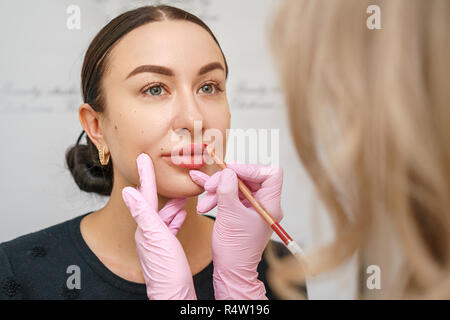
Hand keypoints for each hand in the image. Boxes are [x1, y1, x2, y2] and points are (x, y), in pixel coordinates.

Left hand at [122, 153, 196, 299]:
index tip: (142, 157)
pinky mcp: (166, 248)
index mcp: (145, 226)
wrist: (174, 294)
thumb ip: (143, 213)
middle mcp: (148, 232)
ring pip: (164, 214)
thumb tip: (128, 191)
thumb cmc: (167, 270)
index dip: (145, 175)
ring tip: (179, 193)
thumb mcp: (156, 237)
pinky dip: (176, 217)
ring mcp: (157, 240)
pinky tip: (182, 215)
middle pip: (154, 202)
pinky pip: (170, 226)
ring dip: (171, 202)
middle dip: (159, 186)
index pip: (144, 194)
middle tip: (162, 171)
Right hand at [189, 162, 283, 299]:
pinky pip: (230, 194)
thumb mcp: (229, 214)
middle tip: (211, 186)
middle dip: (227, 180)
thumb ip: (228, 189)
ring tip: (204, 201)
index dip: (251, 168)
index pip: (270, 174)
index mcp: (270, 204)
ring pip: (236, 186)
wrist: (230, 270)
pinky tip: (201, 186)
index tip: (231, 171)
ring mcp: (252, 207)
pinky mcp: (240, 211)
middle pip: (249, 178)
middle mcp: (264, 204)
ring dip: (217, 190)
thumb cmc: (235, 249)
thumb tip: (227, 171)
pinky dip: (216, 193)